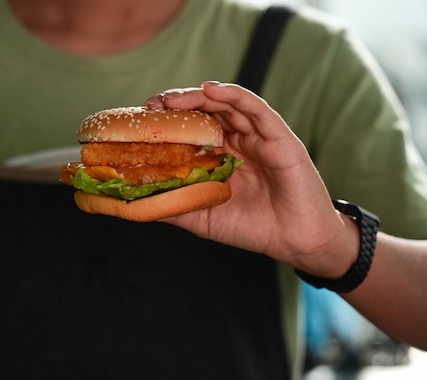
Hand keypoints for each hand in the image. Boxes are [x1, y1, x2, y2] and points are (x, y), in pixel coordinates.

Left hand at [144, 82, 357, 275]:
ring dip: (200, 96)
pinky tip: (211, 90)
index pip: (194, 130)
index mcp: (225, 158)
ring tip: (173, 99)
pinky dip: (234, 95)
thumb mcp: (203, 217)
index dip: (170, 121)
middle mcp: (241, 143)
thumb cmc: (254, 229)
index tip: (143, 120)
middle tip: (154, 105)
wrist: (295, 241)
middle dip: (180, 105)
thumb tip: (131, 202)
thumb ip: (174, 205)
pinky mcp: (280, 137)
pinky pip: (257, 109)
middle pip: (208, 112)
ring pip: (229, 105)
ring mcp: (261, 138)